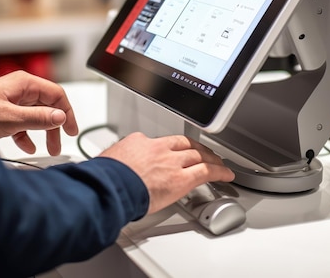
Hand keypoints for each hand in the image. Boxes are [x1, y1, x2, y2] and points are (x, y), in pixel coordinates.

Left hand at [0, 71, 77, 155]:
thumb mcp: (10, 117)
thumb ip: (37, 118)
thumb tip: (60, 117)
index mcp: (25, 84)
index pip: (57, 95)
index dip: (67, 112)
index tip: (71, 128)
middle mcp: (21, 90)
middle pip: (49, 106)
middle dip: (55, 126)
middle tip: (60, 143)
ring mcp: (14, 100)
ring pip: (37, 115)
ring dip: (44, 132)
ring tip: (48, 148)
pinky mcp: (6, 111)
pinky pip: (24, 122)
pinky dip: (28, 134)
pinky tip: (27, 145)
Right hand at [99, 132, 234, 214]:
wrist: (106, 188)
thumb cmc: (102, 180)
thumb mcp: (106, 163)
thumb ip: (117, 163)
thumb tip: (112, 170)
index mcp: (138, 142)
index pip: (159, 142)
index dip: (169, 148)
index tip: (173, 153)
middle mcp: (157, 148)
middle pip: (184, 144)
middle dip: (196, 148)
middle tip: (204, 153)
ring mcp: (171, 162)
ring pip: (198, 155)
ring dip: (210, 159)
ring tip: (218, 164)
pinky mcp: (181, 179)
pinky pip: (207, 171)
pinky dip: (219, 172)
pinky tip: (227, 175)